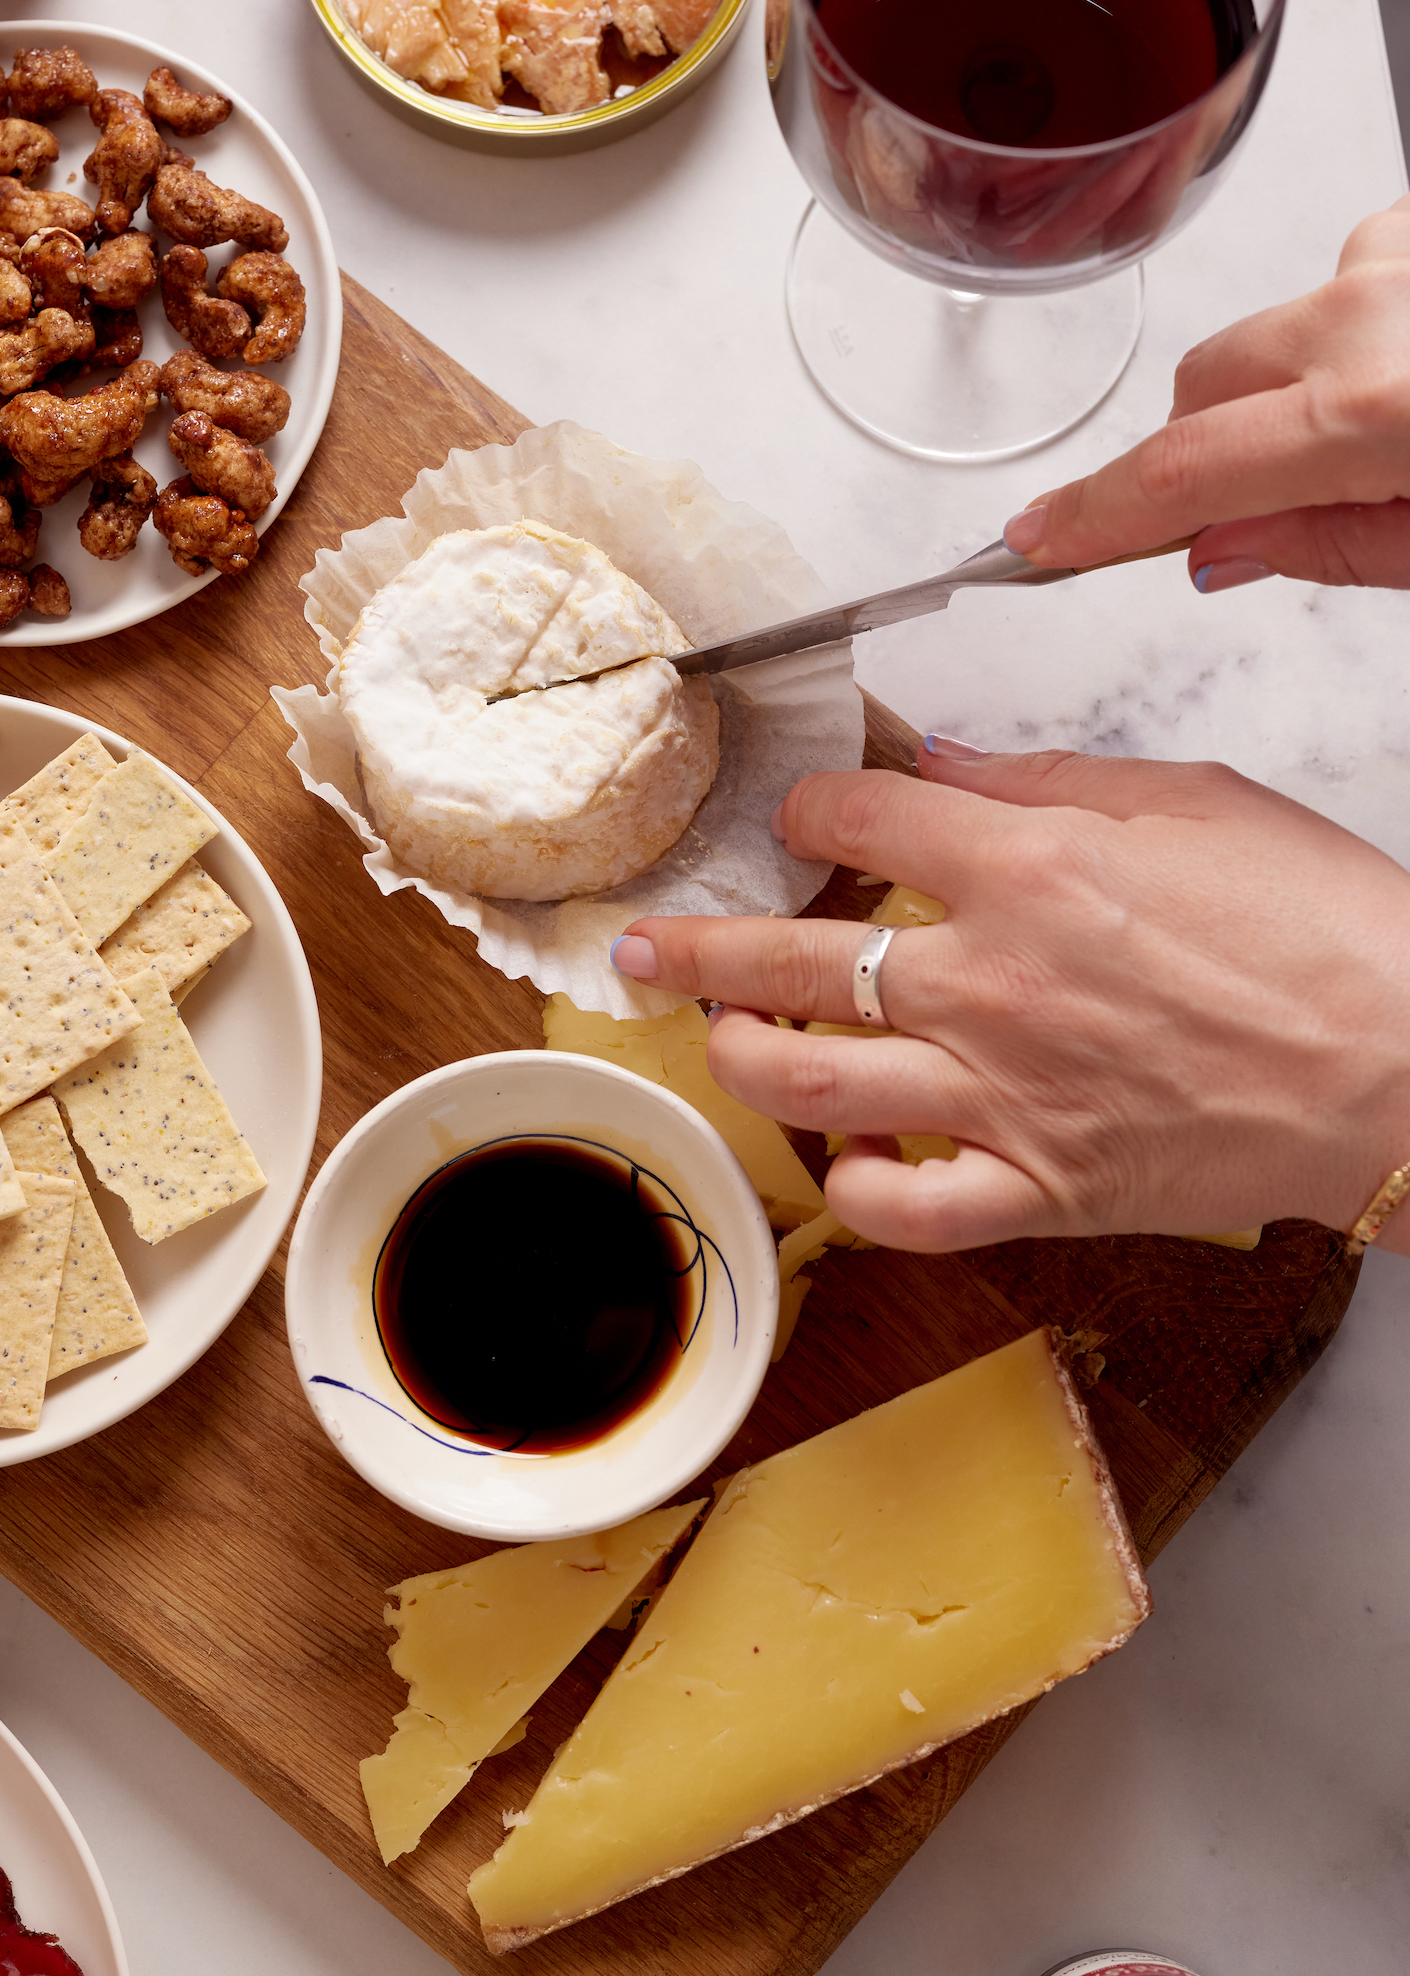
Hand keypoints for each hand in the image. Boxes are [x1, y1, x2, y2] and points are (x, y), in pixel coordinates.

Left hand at [611, 746, 1409, 1253]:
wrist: (1407, 1065)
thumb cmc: (1325, 932)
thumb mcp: (1193, 803)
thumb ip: (1050, 781)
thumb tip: (948, 766)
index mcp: (1030, 868)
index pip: (857, 816)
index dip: (807, 806)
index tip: (800, 815)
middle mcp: (991, 981)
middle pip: (789, 956)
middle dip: (693, 944)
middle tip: (643, 945)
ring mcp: (1003, 1094)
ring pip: (811, 1084)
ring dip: (740, 1056)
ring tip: (718, 1037)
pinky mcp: (1038, 1189)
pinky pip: (903, 1209)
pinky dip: (852, 1191)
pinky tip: (838, 1160)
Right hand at [1002, 196, 1409, 590]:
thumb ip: (1334, 547)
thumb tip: (1229, 544)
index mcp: (1375, 410)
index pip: (1180, 469)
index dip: (1095, 511)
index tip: (1039, 535)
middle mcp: (1367, 317)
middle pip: (1203, 386)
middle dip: (1210, 449)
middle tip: (1273, 509)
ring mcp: (1393, 259)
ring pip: (1271, 330)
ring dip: (1292, 386)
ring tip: (1387, 431)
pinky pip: (1344, 275)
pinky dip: (1355, 330)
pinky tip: (1409, 364)